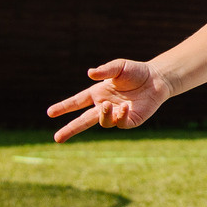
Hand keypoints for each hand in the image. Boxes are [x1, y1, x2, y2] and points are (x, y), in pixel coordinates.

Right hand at [48, 58, 170, 140]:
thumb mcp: (118, 67)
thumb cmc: (136, 72)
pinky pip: (120, 123)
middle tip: (57, 139)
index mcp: (97, 93)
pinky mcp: (130, 121)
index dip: (63, 107)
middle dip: (70, 129)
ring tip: (108, 105)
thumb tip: (90, 74)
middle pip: (83, 121)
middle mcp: (104, 106)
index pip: (76, 102)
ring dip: (103, 115)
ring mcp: (116, 115)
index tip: (49, 113)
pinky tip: (125, 107)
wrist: (157, 79)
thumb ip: (105, 70)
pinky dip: (120, 116)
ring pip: (102, 122)